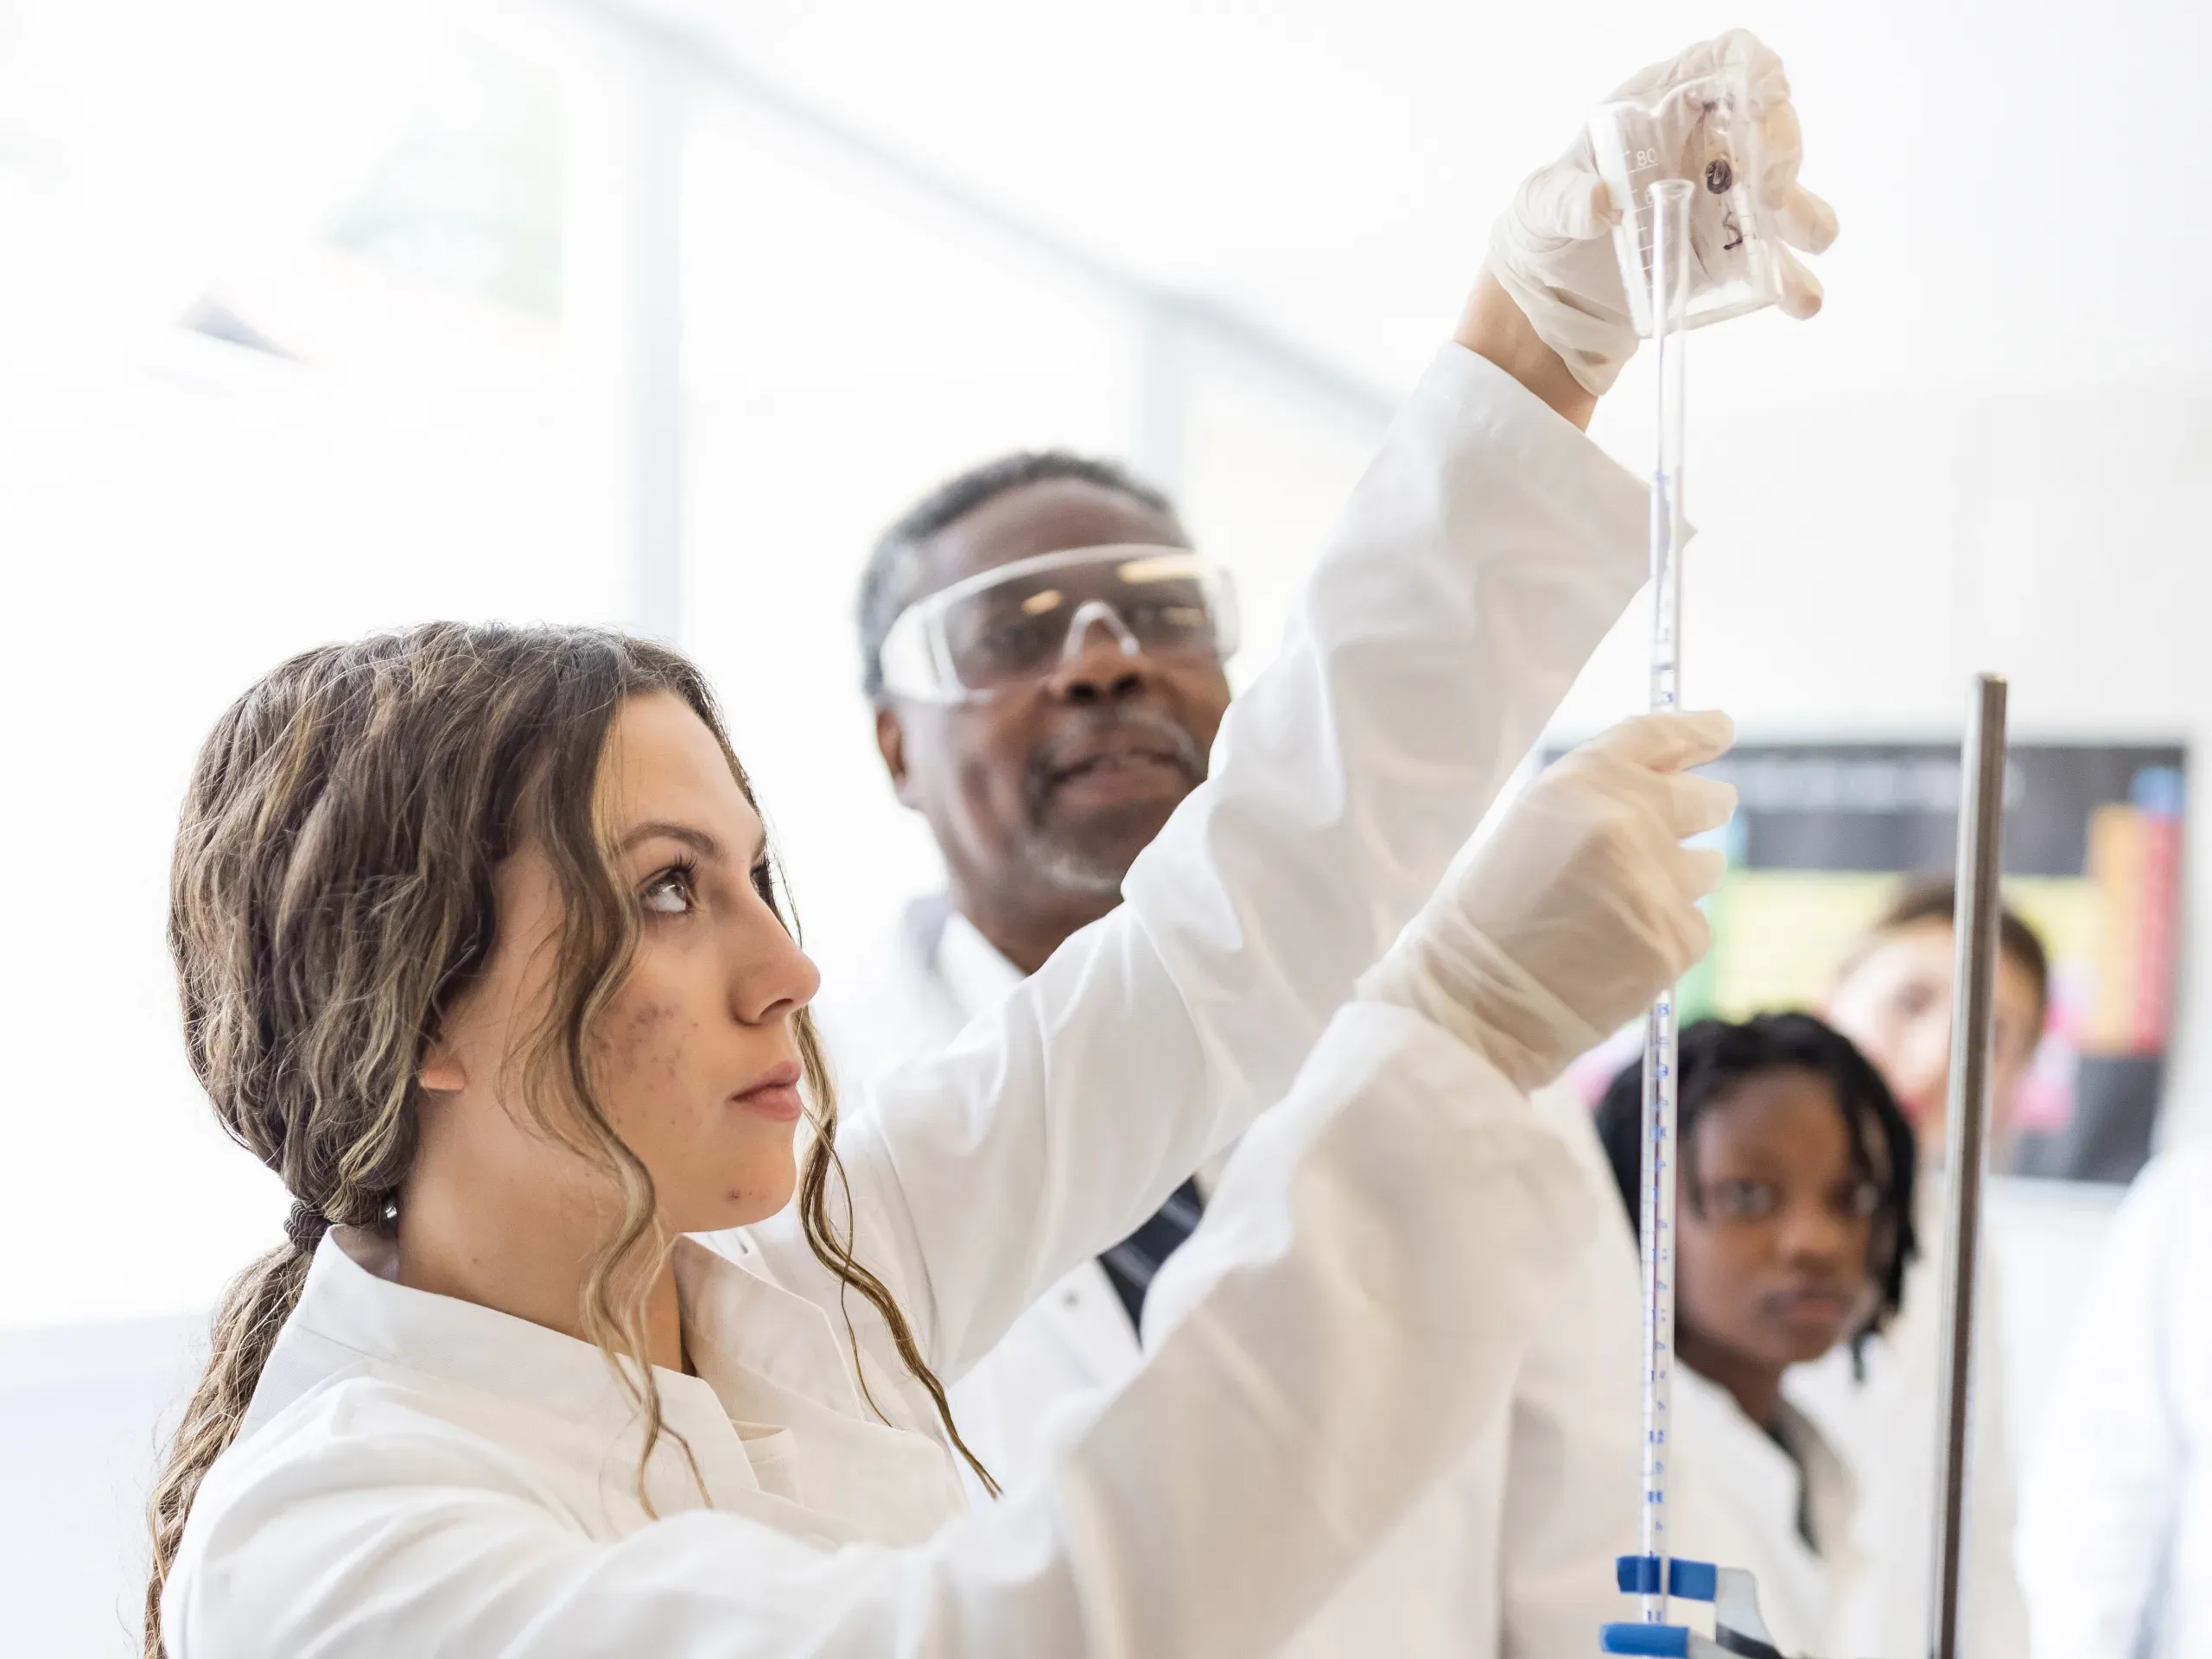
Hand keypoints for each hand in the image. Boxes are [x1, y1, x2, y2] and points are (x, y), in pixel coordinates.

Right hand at [1358, 712, 1736, 1091]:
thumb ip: (1599, 799)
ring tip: (1619, 910)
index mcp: (1582, 780)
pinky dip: (1666, 936)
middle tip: (1692, 825)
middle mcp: (1628, 819)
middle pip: (1706, 798)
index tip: (1720, 728)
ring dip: (1679, 881)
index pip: (1661, 736)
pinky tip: (1616, 951)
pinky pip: (1695, 926)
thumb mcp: (1532, 826)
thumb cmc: (1489, 913)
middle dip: (1706, 810)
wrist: (1473, 999)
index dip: (1698, 730)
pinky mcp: (1676, 938)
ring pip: (1708, 867)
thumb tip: (1669, 780)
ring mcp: (1657, 881)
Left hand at [1483, 30, 1838, 396]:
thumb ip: (1564, 201)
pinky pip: (1776, 263)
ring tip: (1801, 241)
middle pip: (1771, 123)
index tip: (1761, 107)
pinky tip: (1799, 299)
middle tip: (1768, 194)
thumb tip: (1600, 205)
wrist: (1549, 295)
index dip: (1757, 72)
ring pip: (1788, 194)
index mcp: (1662, 109)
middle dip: (1784, 152)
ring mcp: (1722, 202)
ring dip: (1805, 215)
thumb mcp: (1540, 207)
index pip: (1727, 61)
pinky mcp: (1728, 257)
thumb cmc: (1545, 228)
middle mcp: (1703, 147)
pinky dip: (1794, 280)